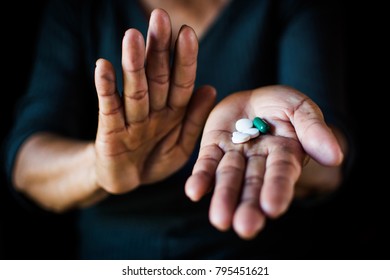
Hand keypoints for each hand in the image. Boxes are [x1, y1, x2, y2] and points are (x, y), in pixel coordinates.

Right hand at [94, 9, 215, 192]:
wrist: (128, 181)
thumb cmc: (156, 159)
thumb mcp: (181, 145)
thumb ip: (194, 119)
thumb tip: (210, 88)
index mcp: (173, 111)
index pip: (181, 82)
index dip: (185, 59)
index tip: (187, 33)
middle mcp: (152, 110)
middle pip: (157, 77)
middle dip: (159, 49)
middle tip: (159, 17)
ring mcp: (129, 119)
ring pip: (135, 89)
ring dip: (133, 65)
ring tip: (132, 37)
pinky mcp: (109, 131)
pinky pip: (108, 108)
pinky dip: (106, 89)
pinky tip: (103, 66)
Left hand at [185, 85, 343, 238]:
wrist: (256, 99)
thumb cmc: (283, 106)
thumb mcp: (302, 110)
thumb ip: (315, 130)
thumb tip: (335, 157)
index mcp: (284, 154)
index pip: (281, 174)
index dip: (277, 189)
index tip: (273, 208)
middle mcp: (258, 161)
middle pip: (252, 184)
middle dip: (248, 205)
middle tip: (245, 227)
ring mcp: (234, 156)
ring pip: (228, 178)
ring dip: (223, 198)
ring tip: (220, 220)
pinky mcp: (213, 147)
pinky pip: (206, 164)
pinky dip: (201, 178)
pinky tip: (194, 192)